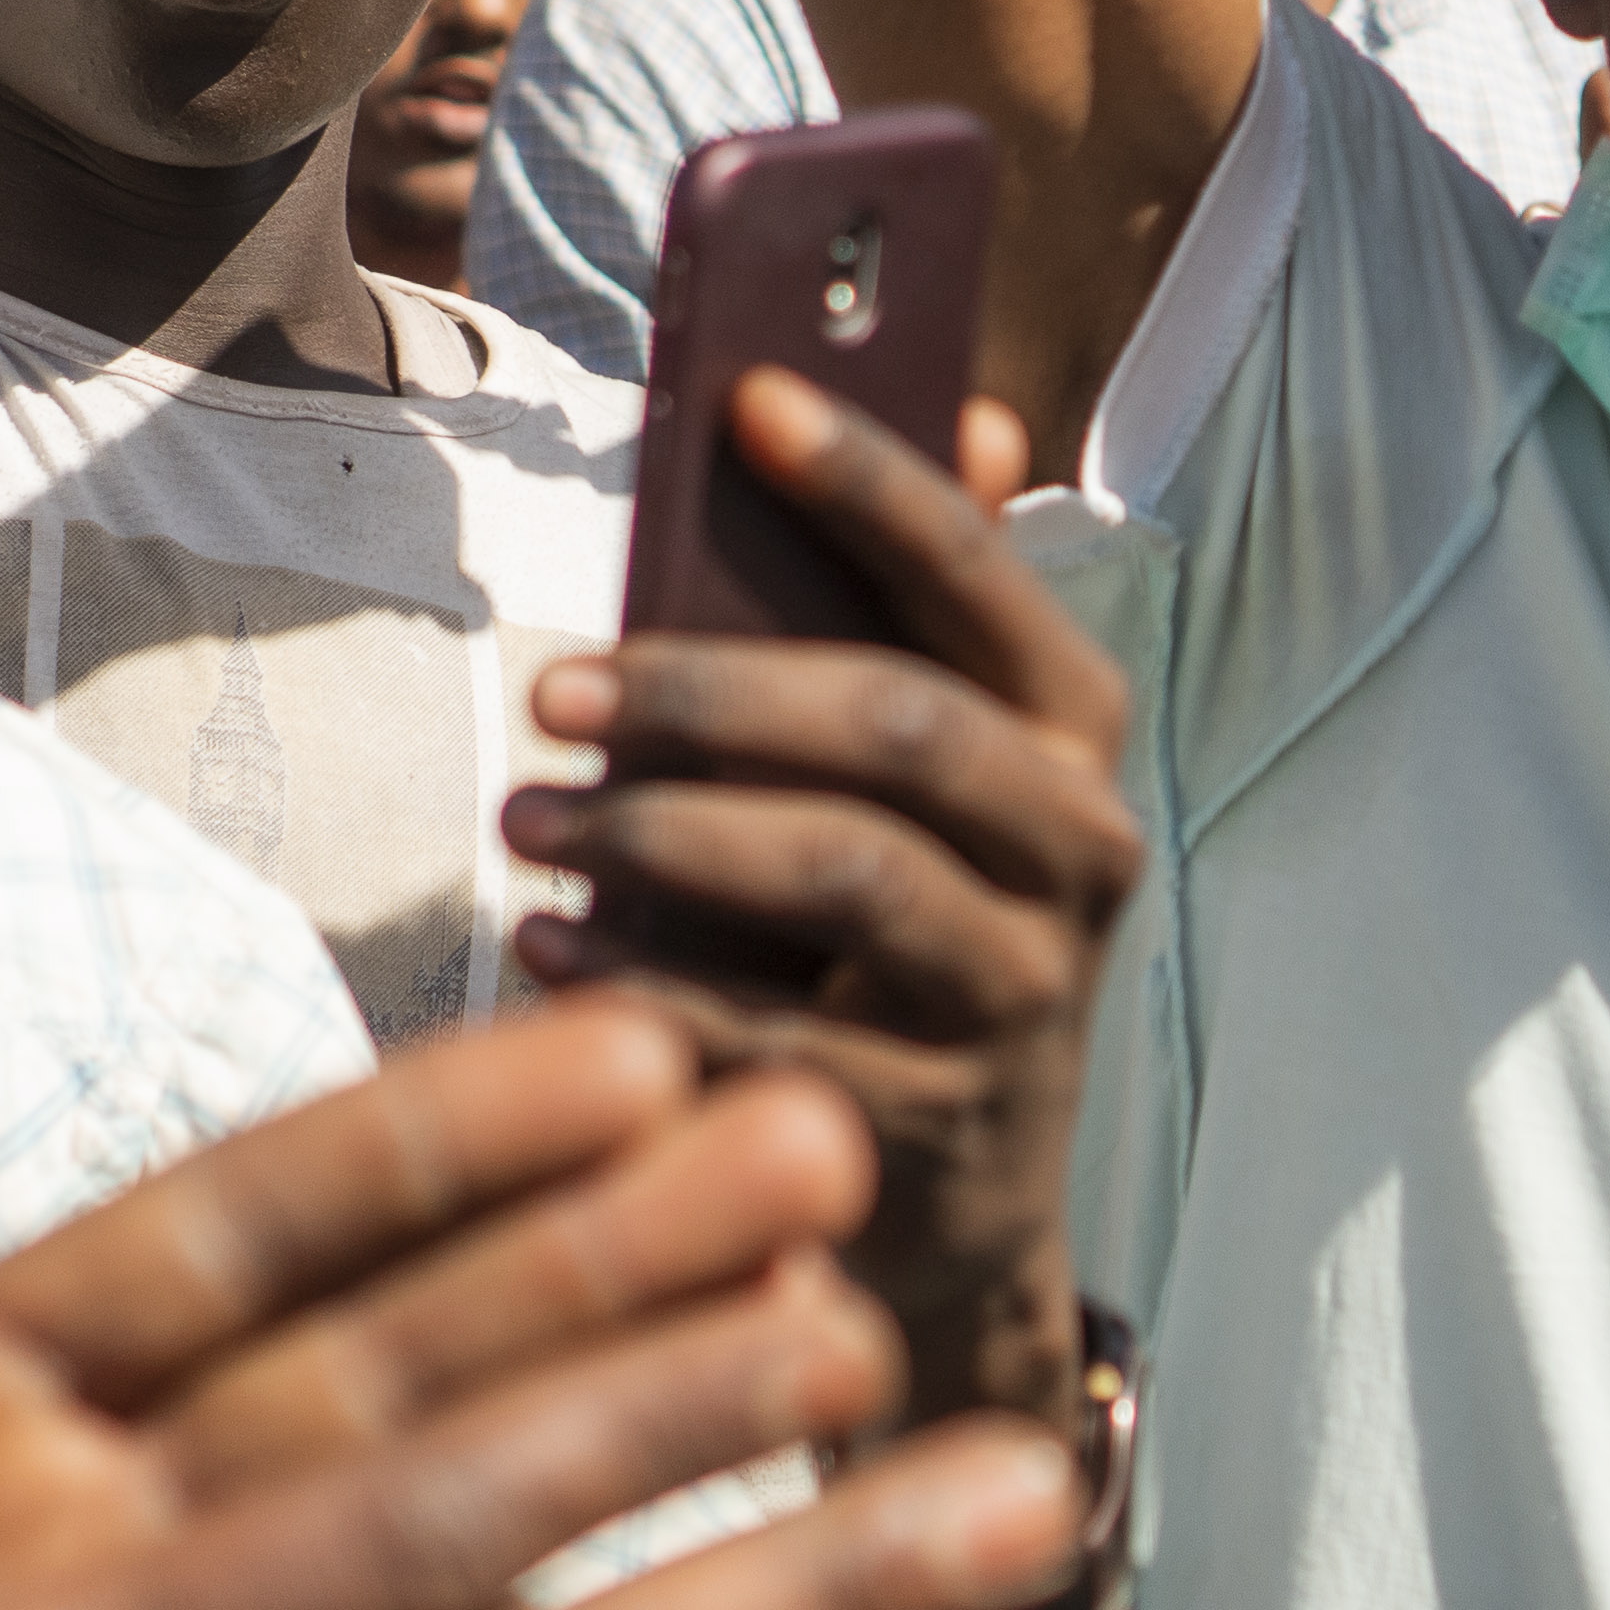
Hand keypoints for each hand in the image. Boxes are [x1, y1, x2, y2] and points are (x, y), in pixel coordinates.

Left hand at [513, 382, 1147, 1432]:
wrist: (953, 1208)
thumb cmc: (893, 930)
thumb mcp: (919, 772)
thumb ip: (918, 609)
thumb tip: (974, 409)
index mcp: (1073, 731)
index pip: (978, 577)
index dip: (875, 482)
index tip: (750, 401)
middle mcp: (1084, 847)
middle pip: (903, 729)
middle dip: (713, 692)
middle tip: (554, 690)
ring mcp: (1032, 992)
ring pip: (852, 874)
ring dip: (667, 836)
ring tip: (526, 818)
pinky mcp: (952, 1123)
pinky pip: (785, 1039)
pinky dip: (650, 986)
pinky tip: (544, 947)